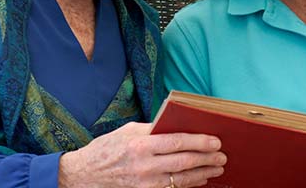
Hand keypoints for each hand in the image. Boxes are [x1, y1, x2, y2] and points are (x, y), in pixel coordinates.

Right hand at [58, 122, 225, 187]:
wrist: (84, 175)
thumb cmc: (106, 149)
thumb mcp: (127, 131)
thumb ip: (152, 129)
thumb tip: (177, 124)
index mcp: (140, 145)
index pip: (177, 142)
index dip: (199, 142)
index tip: (215, 141)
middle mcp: (144, 166)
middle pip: (184, 162)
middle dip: (207, 159)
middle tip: (222, 156)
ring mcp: (145, 184)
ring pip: (181, 180)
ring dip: (202, 174)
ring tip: (216, 169)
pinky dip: (188, 186)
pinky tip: (199, 180)